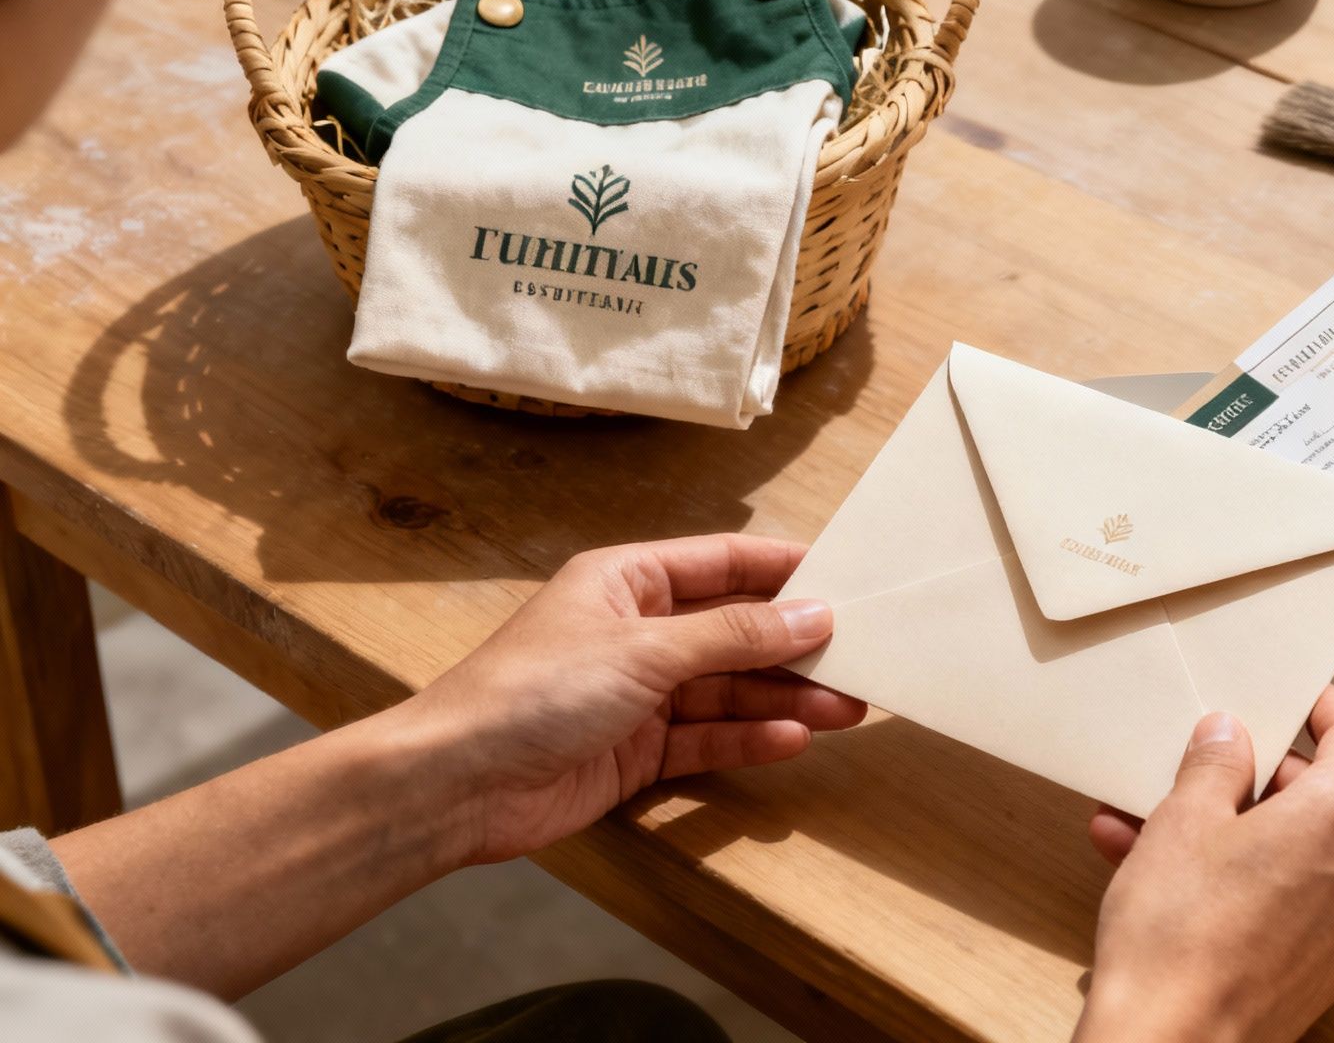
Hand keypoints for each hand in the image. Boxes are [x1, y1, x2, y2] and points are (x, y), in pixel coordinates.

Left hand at [388, 534, 865, 865]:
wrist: (457, 784)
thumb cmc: (533, 692)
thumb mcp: (645, 650)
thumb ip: (734, 635)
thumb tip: (813, 614)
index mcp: (628, 581)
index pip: (723, 563)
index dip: (785, 570)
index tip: (851, 578)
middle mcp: (637, 631)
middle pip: (735, 632)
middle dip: (796, 646)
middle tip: (864, 657)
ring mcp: (638, 694)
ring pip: (729, 689)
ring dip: (785, 698)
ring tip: (849, 708)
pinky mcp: (637, 751)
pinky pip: (708, 738)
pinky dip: (749, 738)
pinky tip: (793, 739)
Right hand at [1074, 688, 1333, 1042]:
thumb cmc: (1178, 936)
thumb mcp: (1183, 821)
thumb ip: (1215, 765)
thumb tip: (1229, 735)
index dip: (1324, 708)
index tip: (1298, 698)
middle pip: (1329, 794)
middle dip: (1262, 777)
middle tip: (1204, 766)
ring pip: (1302, 850)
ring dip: (1237, 830)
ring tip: (1151, 823)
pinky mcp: (1328, 967)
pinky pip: (1293, 898)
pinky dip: (1245, 878)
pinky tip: (1168, 874)